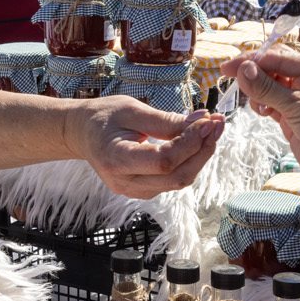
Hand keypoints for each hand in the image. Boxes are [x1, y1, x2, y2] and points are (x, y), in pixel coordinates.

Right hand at [66, 100, 224, 198]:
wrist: (82, 133)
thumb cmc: (103, 117)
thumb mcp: (132, 109)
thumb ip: (166, 120)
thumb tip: (203, 122)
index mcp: (116, 159)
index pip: (163, 161)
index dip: (190, 143)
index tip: (208, 121)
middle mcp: (124, 182)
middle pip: (176, 177)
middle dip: (202, 151)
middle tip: (217, 124)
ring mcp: (134, 191)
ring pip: (179, 181)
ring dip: (200, 156)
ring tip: (211, 129)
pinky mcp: (143, 191)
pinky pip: (173, 180)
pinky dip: (189, 161)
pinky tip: (196, 141)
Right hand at [220, 48, 299, 194]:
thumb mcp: (298, 107)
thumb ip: (267, 88)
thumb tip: (242, 69)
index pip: (280, 57)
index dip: (252, 61)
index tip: (228, 67)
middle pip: (273, 68)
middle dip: (253, 75)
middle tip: (232, 80)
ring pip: (270, 85)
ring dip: (258, 92)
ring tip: (259, 105)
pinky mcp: (294, 115)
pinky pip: (271, 102)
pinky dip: (262, 104)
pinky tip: (262, 111)